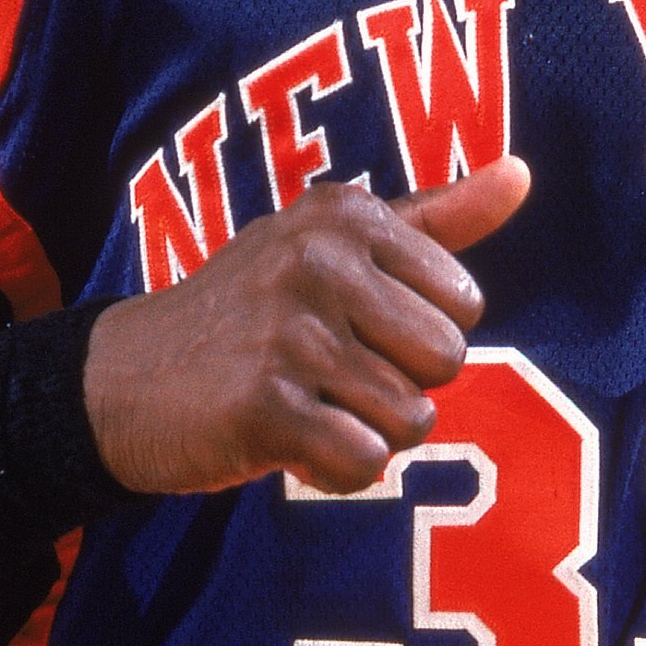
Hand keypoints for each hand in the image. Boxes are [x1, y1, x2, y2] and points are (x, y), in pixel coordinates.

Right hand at [83, 159, 529, 496]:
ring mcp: (289, 333)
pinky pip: (365, 463)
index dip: (417, 334)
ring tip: (306, 406)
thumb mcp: (332, 245)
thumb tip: (522, 174)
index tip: (354, 328)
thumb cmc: (250, 312)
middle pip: (447, 362)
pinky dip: (336, 472)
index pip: (463, 302)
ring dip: (367, 433)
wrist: (124, 379)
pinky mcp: (263, 406)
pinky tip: (290, 445)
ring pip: (411, 419)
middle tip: (329, 374)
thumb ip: (436, 218)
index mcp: (345, 215)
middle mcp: (318, 261)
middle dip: (400, 387)